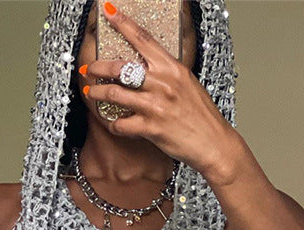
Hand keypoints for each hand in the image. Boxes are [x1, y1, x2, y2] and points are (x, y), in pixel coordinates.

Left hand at [81, 1, 237, 178]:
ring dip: (97, 94)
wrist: (214, 143)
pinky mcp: (151, 128)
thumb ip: (167, 74)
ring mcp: (155, 105)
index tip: (107, 11)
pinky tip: (113, 124)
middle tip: (89, 69)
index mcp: (172, 68)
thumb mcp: (187, 84)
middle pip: (120, 67)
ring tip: (90, 94)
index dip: (122, 22)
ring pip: (114, 94)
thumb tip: (148, 67)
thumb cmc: (201, 116)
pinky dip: (113, 124)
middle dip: (98, 67)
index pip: (143, 39)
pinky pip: (120, 124)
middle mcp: (162, 83)